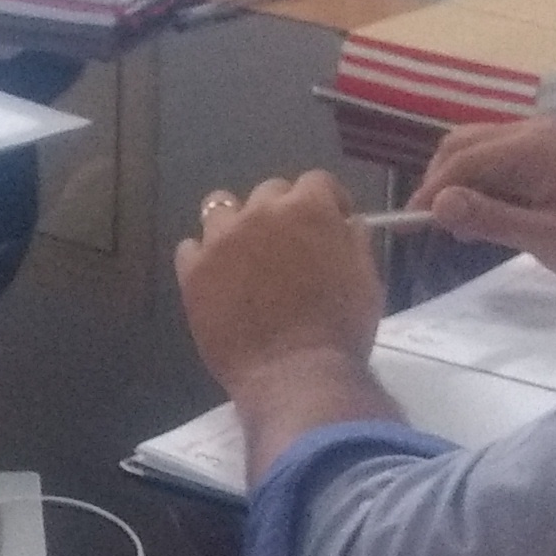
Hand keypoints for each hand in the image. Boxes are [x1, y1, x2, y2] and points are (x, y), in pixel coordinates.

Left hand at [175, 175, 385, 394]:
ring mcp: (221, 240)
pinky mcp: (192, 271)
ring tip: (245, 254)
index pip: (315, 182)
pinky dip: (203, 257)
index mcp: (308, 208)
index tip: (330, 220)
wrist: (296, 373)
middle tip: (288, 244)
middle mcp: (260, 212)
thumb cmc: (341, 327)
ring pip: (221, 209)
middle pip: (268, 192)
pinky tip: (217, 278)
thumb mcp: (366, 276)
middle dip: (281, 211)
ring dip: (236, 224)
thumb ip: (353, 239)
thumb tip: (344, 221)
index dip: (326, 200)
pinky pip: (190, 248)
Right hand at [417, 116, 555, 290]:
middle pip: (462, 144)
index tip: (409, 226)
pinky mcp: (549, 148)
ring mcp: (543, 135)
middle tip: (433, 227)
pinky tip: (487, 212)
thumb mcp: (548, 238)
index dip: (430, 192)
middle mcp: (533, 129)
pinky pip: (499, 154)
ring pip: (477, 146)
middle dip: (440, 182)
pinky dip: (482, 179)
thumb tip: (438, 205)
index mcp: (533, 147)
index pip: (461, 160)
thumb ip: (491, 218)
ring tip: (460, 225)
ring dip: (460, 180)